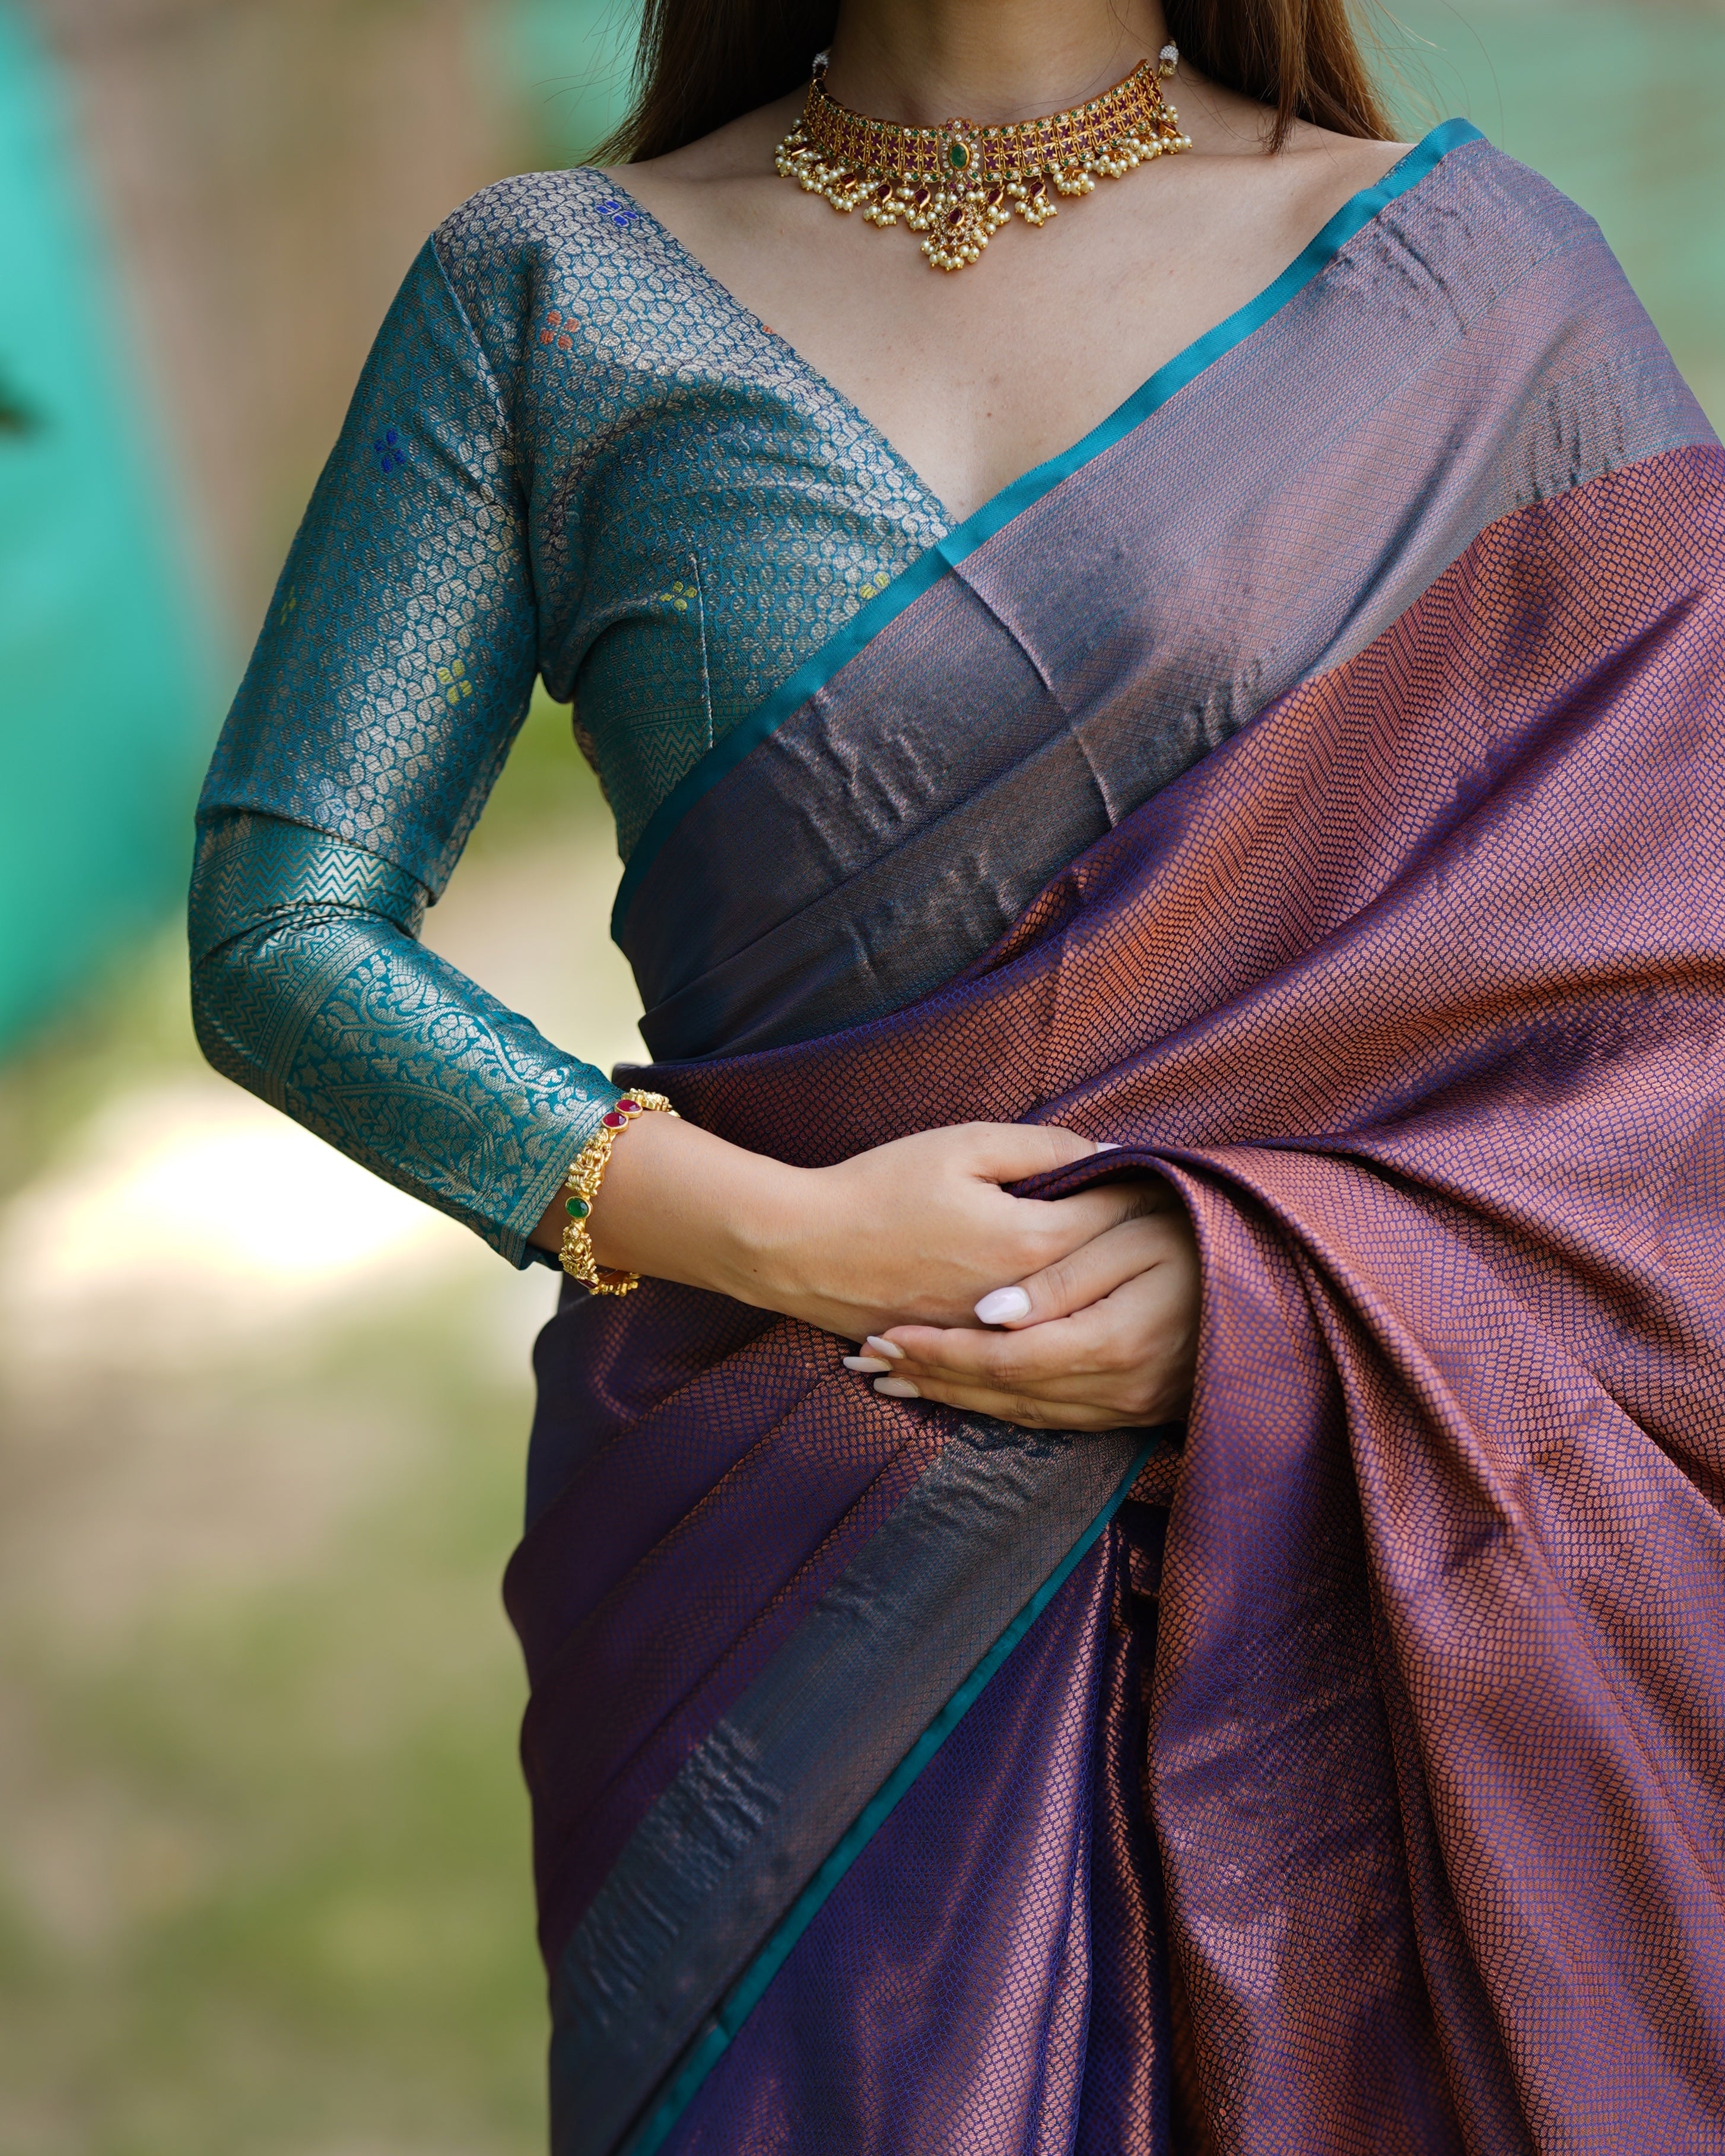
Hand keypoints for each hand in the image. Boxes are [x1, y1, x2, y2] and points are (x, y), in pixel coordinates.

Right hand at [533, 1114, 1147, 1343]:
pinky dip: (1049, 1332)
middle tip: (1166, 1230)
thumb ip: (1039, 1149)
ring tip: (1128, 1275)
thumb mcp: (961, 1146)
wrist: (798, 1247)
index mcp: (1026, 1242)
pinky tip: (1067, 1318)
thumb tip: (1102, 1153)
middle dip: (1133, 1253)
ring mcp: (990, 1335)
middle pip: (1101, 1281)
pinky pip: (1023, 1349)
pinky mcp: (962, 1352)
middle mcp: (1019, 1300)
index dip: (1144, 1199)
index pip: (1114, 1222)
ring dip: (1099, 1298)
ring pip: (1068, 1323)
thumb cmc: (877, 1186)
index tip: (1166, 1183)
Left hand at [845, 1191, 1199, 1430]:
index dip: (941, 1351)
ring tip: (899, 1377)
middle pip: (1005, 1394)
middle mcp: (1120, 1389)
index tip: (887, 1333)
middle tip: (872, 1360)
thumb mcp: (1135, 1236)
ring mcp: (1131, 1408)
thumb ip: (1063, 1276)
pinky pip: (1054, 1419)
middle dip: (935, 1377)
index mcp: (1113, 1342)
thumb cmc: (1200, 1234)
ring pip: (1025, 1413)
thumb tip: (992, 1316)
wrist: (1273, 1276)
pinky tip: (965, 1394)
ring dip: (959, 1397)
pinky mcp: (1137, 1412)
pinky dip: (1000, 1407)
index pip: (1003, 1358)